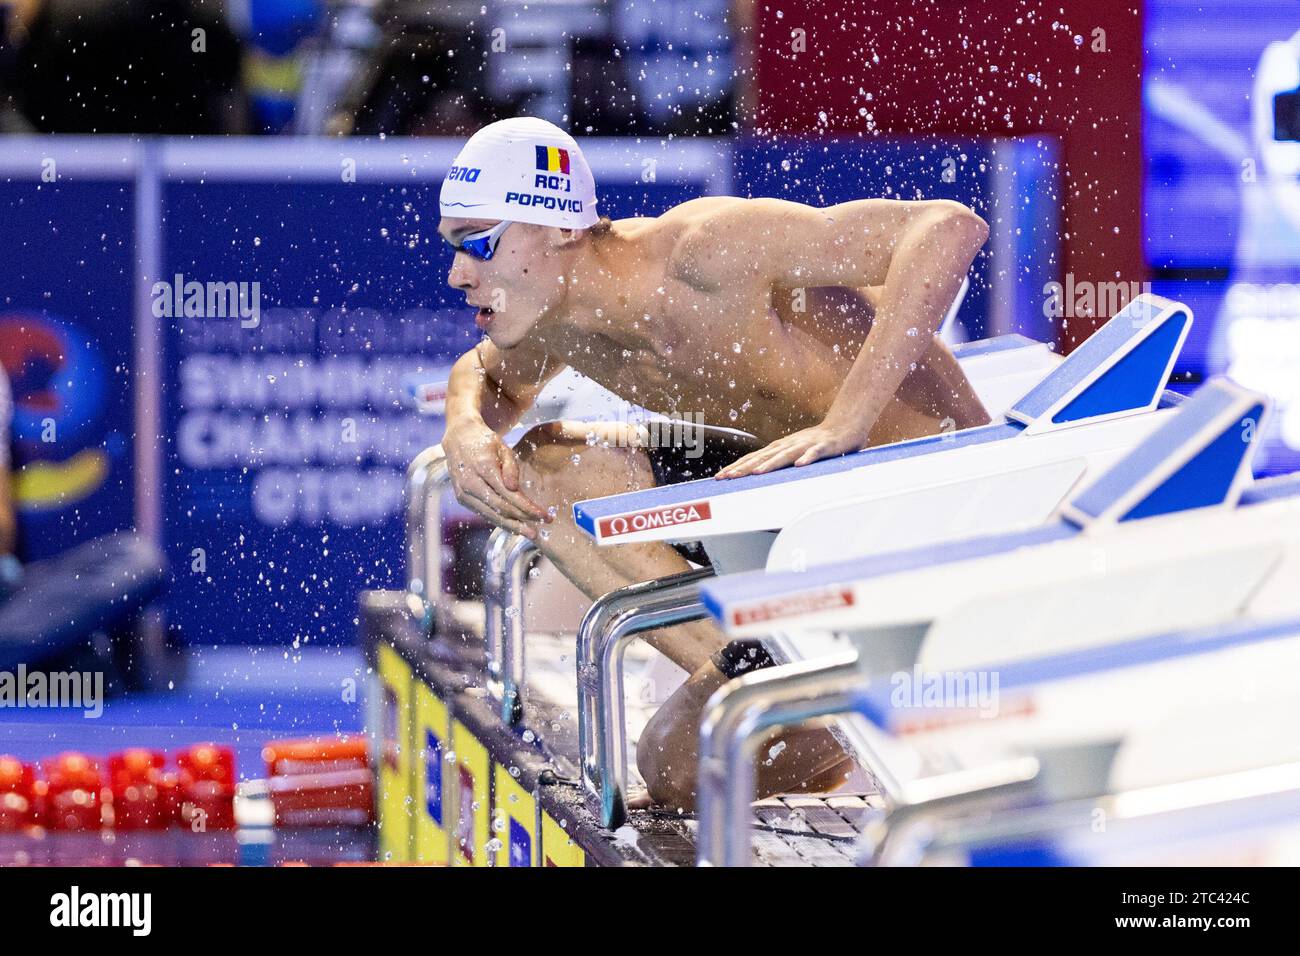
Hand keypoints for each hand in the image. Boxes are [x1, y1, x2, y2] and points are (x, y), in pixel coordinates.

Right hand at [442, 419, 549, 538]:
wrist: (459, 439)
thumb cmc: (485, 443)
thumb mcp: (502, 447)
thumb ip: (510, 467)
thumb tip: (514, 488)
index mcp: (483, 467)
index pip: (509, 494)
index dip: (527, 507)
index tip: (544, 515)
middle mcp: (470, 482)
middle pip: (500, 508)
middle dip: (523, 520)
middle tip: (542, 527)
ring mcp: (463, 492)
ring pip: (491, 515)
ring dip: (512, 526)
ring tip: (530, 533)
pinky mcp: (462, 499)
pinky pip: (484, 513)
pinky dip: (500, 521)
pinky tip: (514, 526)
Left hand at [714, 422, 863, 478]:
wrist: (844, 426)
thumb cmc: (816, 442)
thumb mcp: (792, 452)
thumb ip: (777, 461)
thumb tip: (755, 473)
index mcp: (780, 447)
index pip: (754, 457)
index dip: (737, 466)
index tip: (720, 476)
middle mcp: (789, 444)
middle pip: (763, 457)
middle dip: (744, 467)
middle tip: (728, 477)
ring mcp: (805, 444)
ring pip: (785, 455)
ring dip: (770, 464)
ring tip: (756, 473)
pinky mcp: (824, 446)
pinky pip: (814, 453)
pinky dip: (807, 458)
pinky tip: (799, 466)